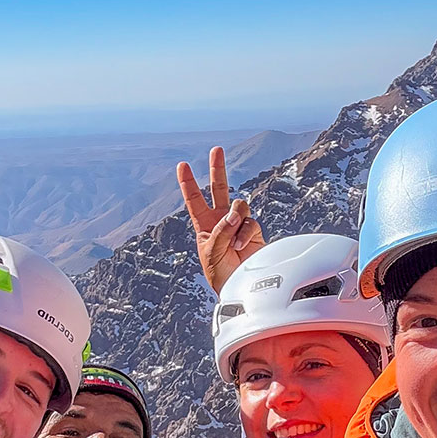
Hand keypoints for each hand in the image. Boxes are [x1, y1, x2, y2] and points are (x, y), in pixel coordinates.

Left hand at [176, 146, 265, 292]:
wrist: (240, 288)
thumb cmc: (219, 273)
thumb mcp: (211, 251)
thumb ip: (221, 230)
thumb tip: (235, 214)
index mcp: (204, 225)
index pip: (194, 200)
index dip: (188, 183)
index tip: (182, 165)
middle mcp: (221, 220)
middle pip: (219, 188)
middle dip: (217, 169)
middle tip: (216, 150)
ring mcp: (239, 224)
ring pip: (239, 205)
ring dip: (235, 218)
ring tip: (232, 237)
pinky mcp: (254, 232)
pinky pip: (251, 222)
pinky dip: (245, 233)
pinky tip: (240, 245)